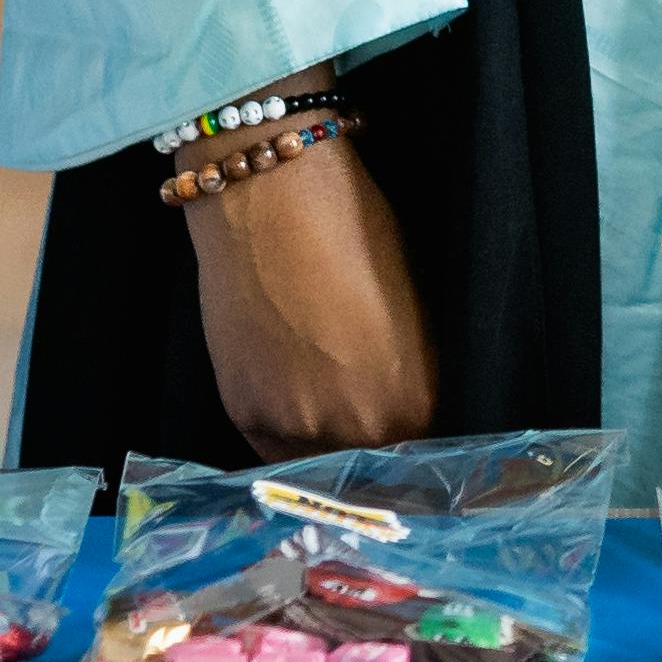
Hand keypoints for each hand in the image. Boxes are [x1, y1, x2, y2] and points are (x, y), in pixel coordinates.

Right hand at [180, 139, 438, 453]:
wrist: (269, 197)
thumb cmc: (356, 230)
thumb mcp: (408, 307)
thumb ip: (406, 371)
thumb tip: (402, 402)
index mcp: (412, 401)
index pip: (420, 454)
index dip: (413, 442)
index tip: (405, 433)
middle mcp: (355, 430)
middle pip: (368, 465)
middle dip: (370, 449)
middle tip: (364, 422)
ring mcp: (292, 427)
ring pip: (316, 462)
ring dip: (323, 445)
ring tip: (323, 407)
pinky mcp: (241, 413)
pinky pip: (271, 447)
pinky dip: (283, 433)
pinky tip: (289, 401)